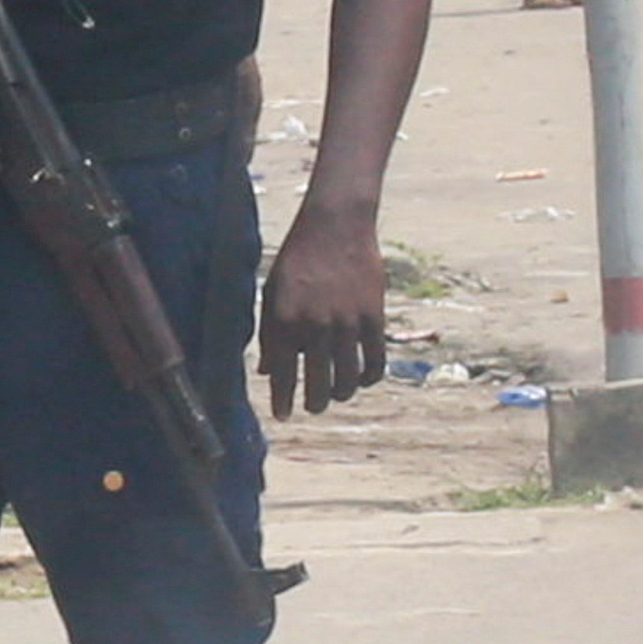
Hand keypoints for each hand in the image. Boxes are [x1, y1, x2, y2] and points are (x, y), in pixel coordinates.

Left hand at [261, 196, 388, 417]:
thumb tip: (267, 371)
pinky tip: (364, 381)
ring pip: (348, 375)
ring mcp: (347, 322)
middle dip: (314, 402)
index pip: (283, 372)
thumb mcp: (271, 293)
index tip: (282, 415)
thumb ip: (269, 333)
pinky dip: (370, 376)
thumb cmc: (296, 260)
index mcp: (285, 320)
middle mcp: (316, 325)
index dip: (282, 398)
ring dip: (342, 393)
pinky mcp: (374, 316)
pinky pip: (375, 358)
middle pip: (318, 380)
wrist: (335, 228)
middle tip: (312, 408)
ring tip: (337, 396)